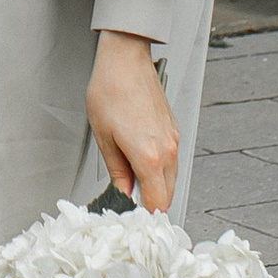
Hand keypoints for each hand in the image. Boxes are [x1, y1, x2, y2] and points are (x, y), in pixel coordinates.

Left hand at [88, 30, 177, 212]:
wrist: (125, 59)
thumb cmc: (110, 90)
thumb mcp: (104, 137)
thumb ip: (117, 171)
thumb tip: (122, 193)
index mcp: (150, 157)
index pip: (157, 203)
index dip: (144, 215)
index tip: (130, 218)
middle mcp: (168, 150)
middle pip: (167, 194)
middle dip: (151, 204)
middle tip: (129, 207)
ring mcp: (173, 139)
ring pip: (171, 178)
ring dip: (155, 187)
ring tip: (132, 186)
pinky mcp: (173, 129)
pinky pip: (170, 160)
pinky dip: (159, 170)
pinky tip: (140, 164)